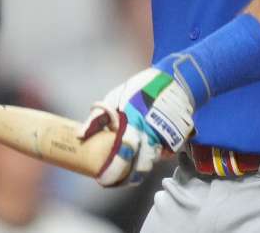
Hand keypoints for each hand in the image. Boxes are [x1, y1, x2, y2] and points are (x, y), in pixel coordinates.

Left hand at [78, 67, 195, 186]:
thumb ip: (97, 118)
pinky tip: (146, 150)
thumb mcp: (113, 99)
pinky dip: (157, 154)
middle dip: (129, 176)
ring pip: (154, 161)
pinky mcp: (180, 137)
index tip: (103, 181)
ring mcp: (168, 136)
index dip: (114, 172)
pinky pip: (167, 152)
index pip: (123, 156)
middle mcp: (152, 133)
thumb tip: (79, 136)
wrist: (171, 78)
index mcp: (133, 123)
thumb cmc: (138, 89)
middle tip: (117, 179)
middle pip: (142, 166)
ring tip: (130, 166)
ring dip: (142, 165)